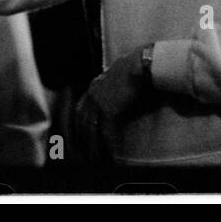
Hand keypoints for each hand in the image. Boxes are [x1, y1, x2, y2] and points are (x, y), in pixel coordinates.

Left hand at [72, 46, 147, 162]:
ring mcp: (99, 101)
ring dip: (91, 144)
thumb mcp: (119, 76)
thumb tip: (117, 96)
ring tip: (93, 157)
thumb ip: (113, 86)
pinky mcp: (109, 109)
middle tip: (81, 151)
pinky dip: (107, 142)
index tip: (79, 132)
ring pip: (90, 128)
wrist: (141, 64)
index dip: (79, 122)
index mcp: (95, 85)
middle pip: (81, 120)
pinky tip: (110, 152)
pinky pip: (105, 130)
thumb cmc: (136, 68)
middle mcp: (93, 93)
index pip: (80, 107)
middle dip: (80, 137)